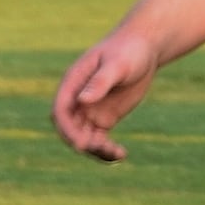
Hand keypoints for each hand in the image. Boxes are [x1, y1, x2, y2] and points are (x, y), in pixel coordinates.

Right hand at [47, 25, 157, 161]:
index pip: (61, 111)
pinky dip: (106, 150)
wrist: (143, 49)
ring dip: (95, 150)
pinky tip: (121, 154)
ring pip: (84, 137)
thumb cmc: (128, 51)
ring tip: (117, 154)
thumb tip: (82, 100)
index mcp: (73, 83)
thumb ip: (100, 81)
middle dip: (82, 142)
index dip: (67, 129)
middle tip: (103, 149)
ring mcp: (90, 111)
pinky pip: (99, 140)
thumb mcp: (117, 64)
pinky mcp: (104, 119)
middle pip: (70, 128)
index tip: (81, 144)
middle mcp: (77, 100)